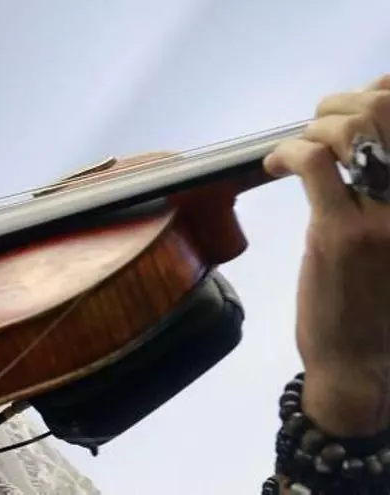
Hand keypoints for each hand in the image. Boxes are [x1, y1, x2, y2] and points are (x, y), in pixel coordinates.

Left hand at [264, 74, 389, 435]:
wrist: (363, 363)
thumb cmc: (377, 300)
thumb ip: (385, 189)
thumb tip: (363, 136)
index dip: (384, 91)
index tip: (359, 98)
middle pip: (384, 112)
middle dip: (341, 103)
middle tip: (317, 121)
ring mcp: (385, 216)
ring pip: (350, 132)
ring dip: (313, 126)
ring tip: (296, 146)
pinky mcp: (341, 234)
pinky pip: (312, 165)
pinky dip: (287, 152)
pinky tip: (275, 165)